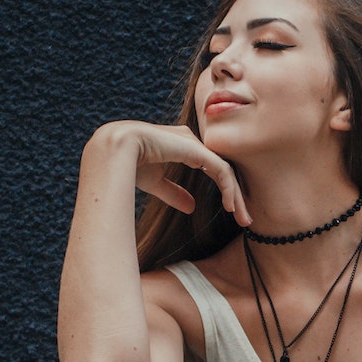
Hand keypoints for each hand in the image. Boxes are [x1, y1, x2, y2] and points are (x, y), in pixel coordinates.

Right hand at [90, 120, 250, 225]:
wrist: (115, 152)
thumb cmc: (128, 164)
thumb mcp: (156, 183)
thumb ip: (174, 193)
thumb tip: (192, 208)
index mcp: (183, 146)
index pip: (213, 168)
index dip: (225, 190)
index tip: (232, 212)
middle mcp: (192, 142)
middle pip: (223, 170)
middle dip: (236, 195)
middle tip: (245, 220)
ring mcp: (195, 144)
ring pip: (225, 171)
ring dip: (236, 196)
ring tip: (243, 219)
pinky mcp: (196, 150)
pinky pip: (221, 170)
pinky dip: (229, 189)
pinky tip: (231, 207)